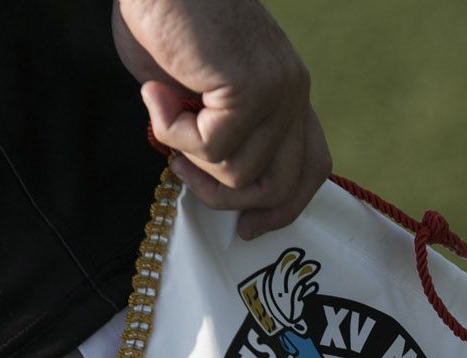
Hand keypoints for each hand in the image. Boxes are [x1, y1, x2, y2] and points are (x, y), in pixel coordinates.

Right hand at [112, 0, 331, 239]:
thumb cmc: (165, 22)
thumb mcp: (197, 92)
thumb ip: (215, 133)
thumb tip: (207, 180)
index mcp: (287, 93)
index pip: (310, 166)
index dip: (283, 207)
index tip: (247, 227)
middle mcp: (292, 92)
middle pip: (281, 184)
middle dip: (224, 197)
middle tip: (181, 173)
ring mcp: (276, 90)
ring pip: (237, 171)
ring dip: (186, 152)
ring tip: (161, 108)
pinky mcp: (249, 87)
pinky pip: (211, 147)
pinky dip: (171, 130)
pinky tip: (156, 92)